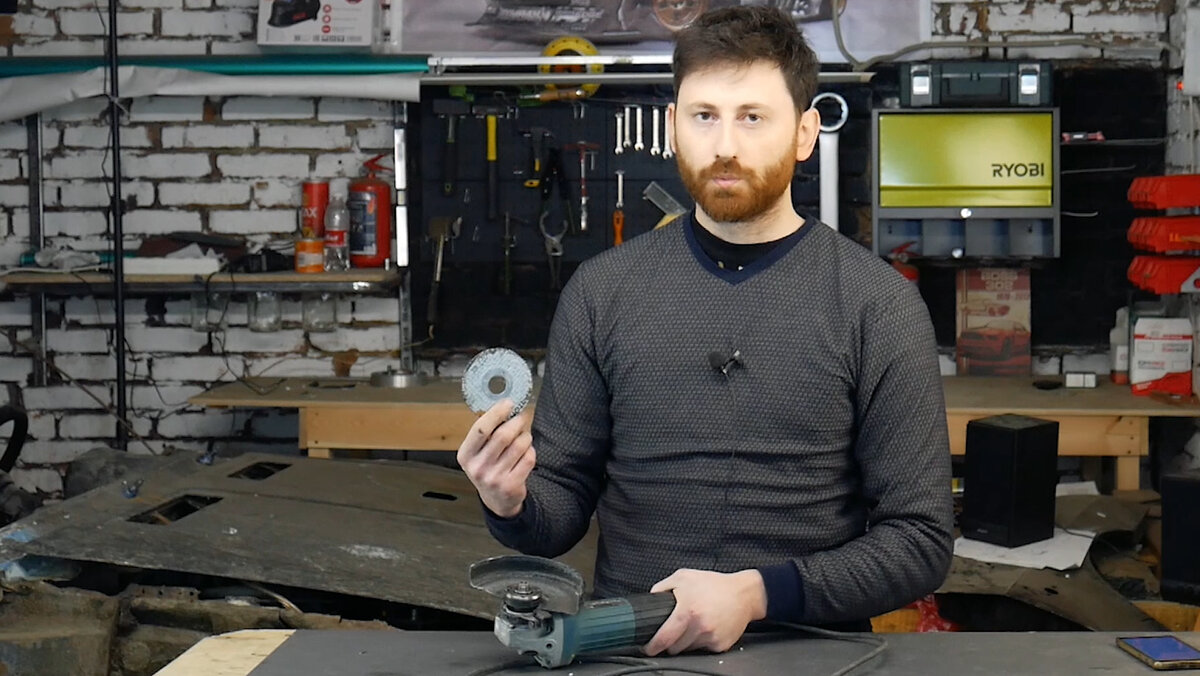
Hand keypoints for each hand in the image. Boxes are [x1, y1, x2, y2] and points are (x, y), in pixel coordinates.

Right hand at [456, 399, 534, 517]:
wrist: (497, 500)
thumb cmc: (488, 468)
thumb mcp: (478, 452)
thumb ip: (486, 433)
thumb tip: (505, 407)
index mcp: (465, 455)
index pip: (481, 429)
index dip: (497, 413)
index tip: (508, 403)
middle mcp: (478, 468)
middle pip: (503, 435)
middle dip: (516, 422)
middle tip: (522, 417)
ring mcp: (494, 478)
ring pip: (519, 445)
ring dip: (525, 436)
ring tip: (524, 437)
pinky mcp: (511, 485)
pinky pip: (528, 458)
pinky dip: (531, 450)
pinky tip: (526, 452)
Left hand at [643, 569, 766, 656]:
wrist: (744, 594)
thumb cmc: (714, 585)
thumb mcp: (684, 577)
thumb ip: (662, 587)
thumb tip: (650, 599)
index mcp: (688, 610)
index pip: (664, 637)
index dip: (653, 646)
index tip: (648, 648)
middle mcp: (699, 626)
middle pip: (675, 647)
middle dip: (671, 641)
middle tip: (677, 628)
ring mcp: (711, 637)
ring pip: (688, 649)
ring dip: (687, 641)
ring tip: (696, 623)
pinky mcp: (721, 645)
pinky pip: (703, 649)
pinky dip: (702, 641)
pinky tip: (708, 627)